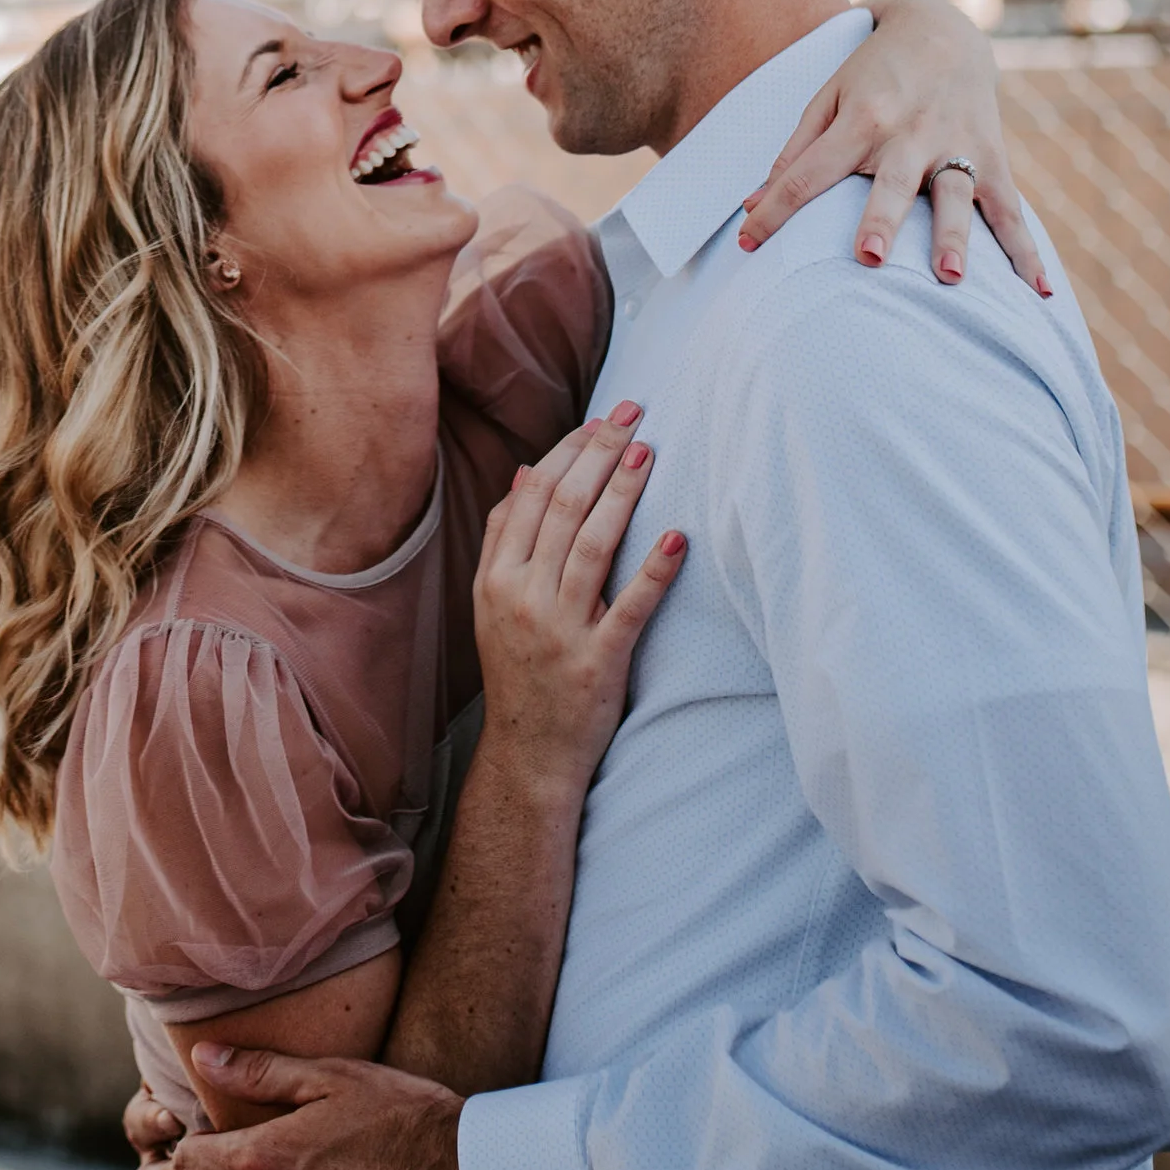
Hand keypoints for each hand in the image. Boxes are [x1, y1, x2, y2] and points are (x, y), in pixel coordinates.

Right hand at [472, 410, 683, 789]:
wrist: (528, 754)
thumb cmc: (518, 670)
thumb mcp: (492, 603)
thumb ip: (503, 541)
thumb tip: (523, 473)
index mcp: (497, 577)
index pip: (532, 495)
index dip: (568, 451)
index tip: (600, 420)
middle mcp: (523, 596)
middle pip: (563, 509)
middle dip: (600, 454)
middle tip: (633, 415)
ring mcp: (559, 629)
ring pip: (593, 545)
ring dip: (623, 494)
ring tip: (649, 454)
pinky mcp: (598, 661)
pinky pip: (629, 607)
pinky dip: (654, 570)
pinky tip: (677, 537)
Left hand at [739, 0, 1046, 292]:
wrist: (943, 30)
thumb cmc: (872, 72)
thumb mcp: (828, 97)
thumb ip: (795, 151)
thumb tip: (753, 201)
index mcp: (861, 118)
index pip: (810, 170)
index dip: (776, 209)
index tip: (746, 245)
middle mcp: (909, 132)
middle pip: (892, 182)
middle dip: (882, 218)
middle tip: (870, 257)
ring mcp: (956, 145)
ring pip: (956, 195)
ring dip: (954, 235)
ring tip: (952, 277)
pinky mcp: (993, 156)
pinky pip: (1011, 210)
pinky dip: (1025, 250)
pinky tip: (1036, 293)